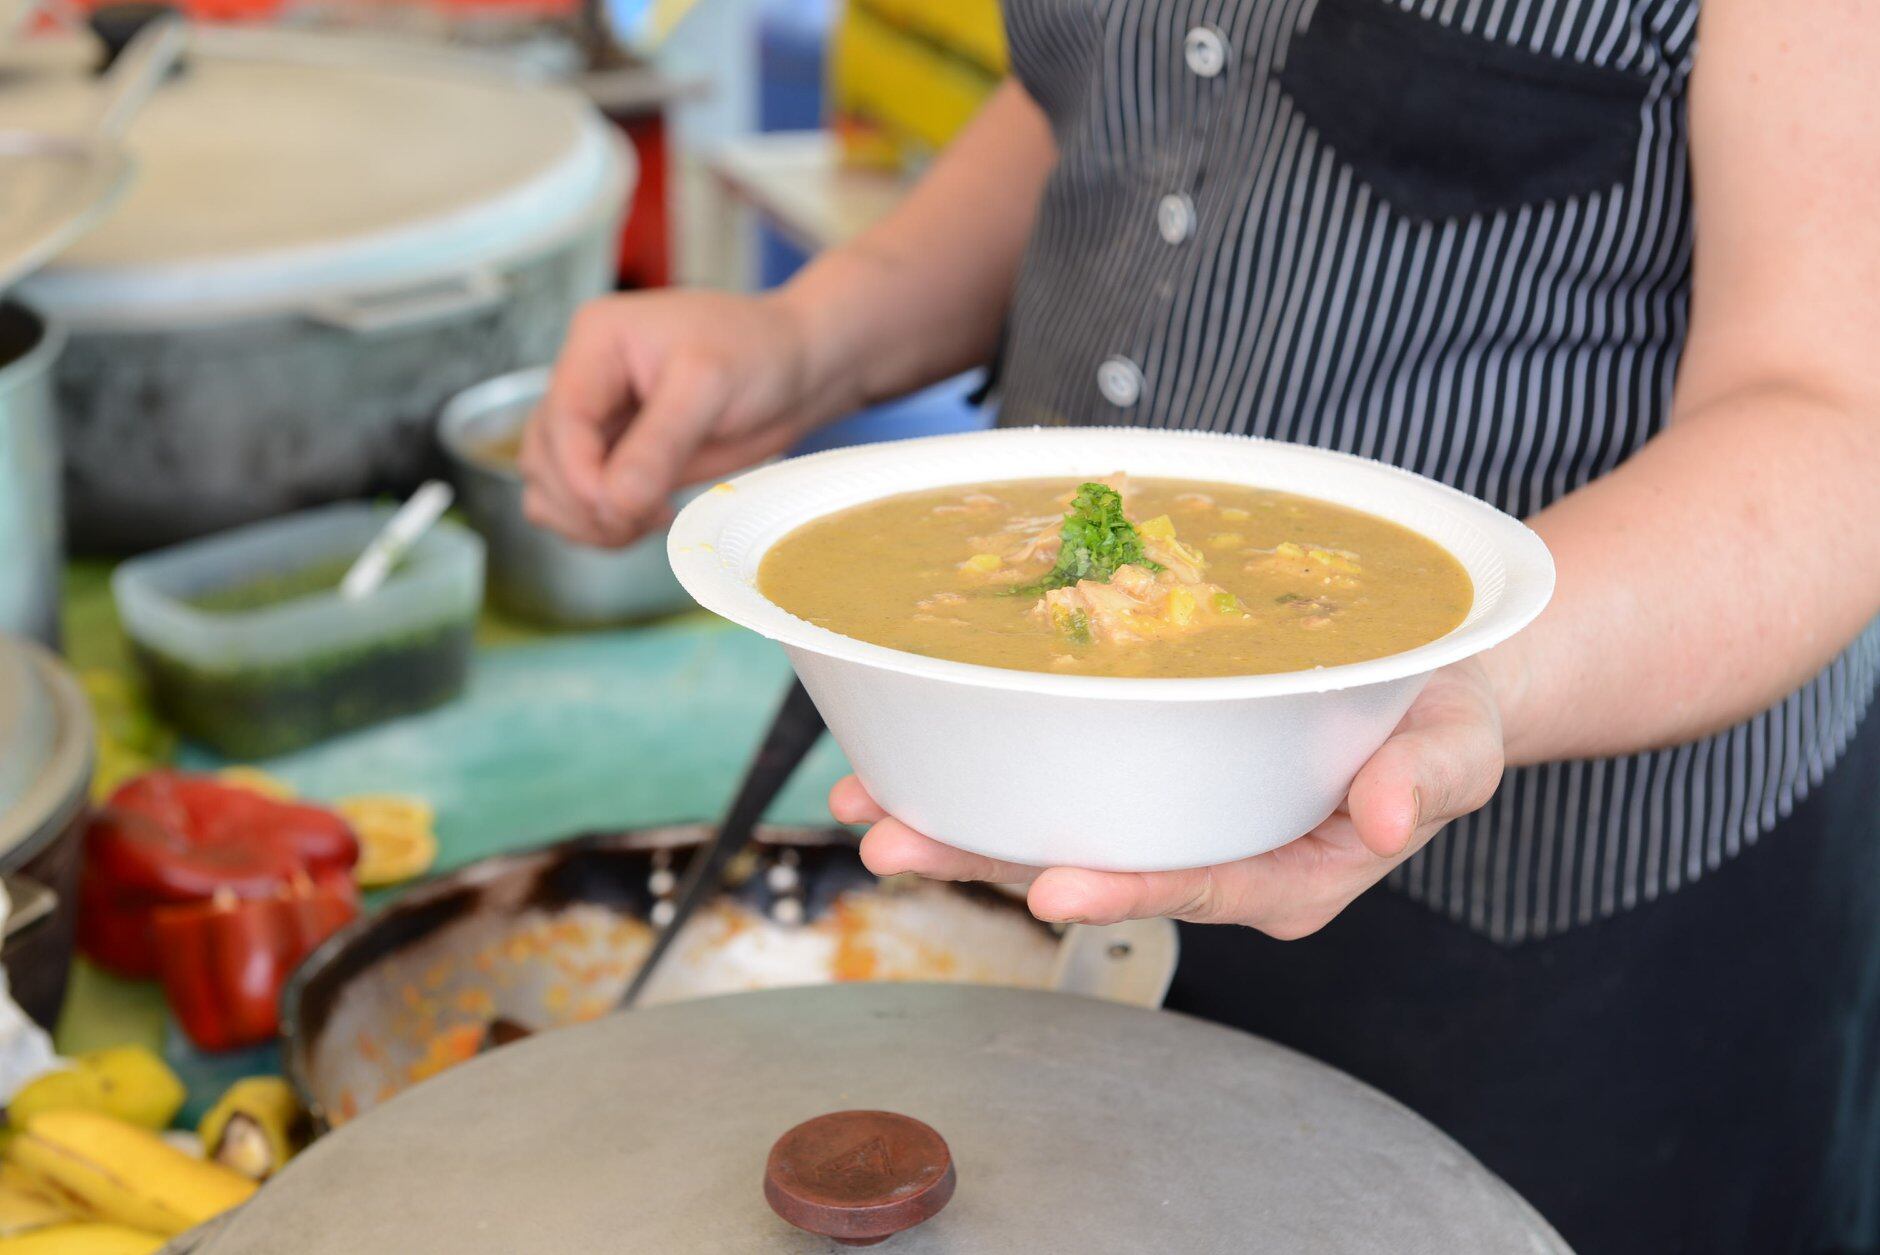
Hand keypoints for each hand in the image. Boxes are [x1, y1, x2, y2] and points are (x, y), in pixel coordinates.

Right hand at [520, 290, 835, 546]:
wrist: (794, 370)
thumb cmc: (759, 354)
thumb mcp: (709, 388)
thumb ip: (660, 444)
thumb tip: (614, 502)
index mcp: (596, 341)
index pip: (559, 421)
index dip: (580, 477)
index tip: (622, 510)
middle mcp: (584, 379)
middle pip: (542, 461)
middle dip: (585, 503)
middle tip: (649, 518)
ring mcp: (596, 421)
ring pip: (549, 488)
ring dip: (587, 521)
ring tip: (650, 520)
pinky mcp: (615, 457)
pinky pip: (579, 503)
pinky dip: (601, 524)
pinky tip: (648, 518)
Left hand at [832, 661, 1506, 937]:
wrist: (1423, 691)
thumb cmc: (1442, 720)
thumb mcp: (1461, 741)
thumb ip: (1433, 775)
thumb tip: (1396, 812)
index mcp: (1292, 874)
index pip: (1203, 883)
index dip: (1131, 888)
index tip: (1058, 887)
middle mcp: (1215, 859)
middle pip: (1094, 871)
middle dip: (991, 865)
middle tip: (895, 847)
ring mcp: (1171, 826)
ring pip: (1053, 837)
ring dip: (958, 827)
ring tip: (867, 812)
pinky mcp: (1144, 784)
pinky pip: (1055, 787)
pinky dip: (981, 774)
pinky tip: (905, 761)